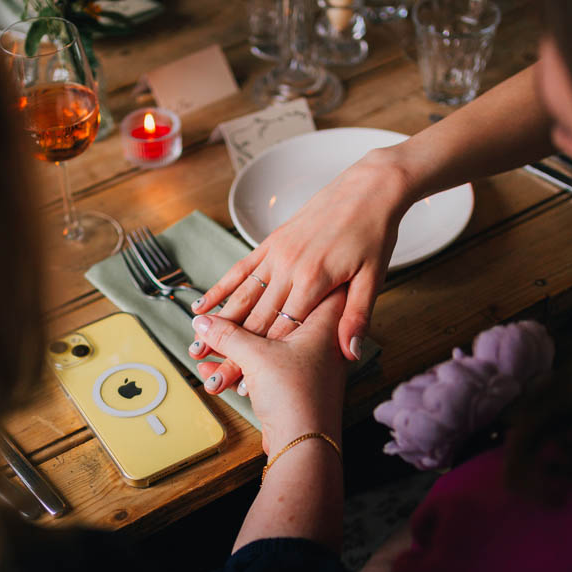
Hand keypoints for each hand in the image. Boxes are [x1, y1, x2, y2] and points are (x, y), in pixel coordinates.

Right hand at [188, 146, 413, 392]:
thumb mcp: (373, 278)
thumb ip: (356, 317)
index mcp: (314, 282)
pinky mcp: (272, 242)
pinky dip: (221, 287)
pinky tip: (203, 304)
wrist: (369, 187)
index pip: (281, 331)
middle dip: (232, 351)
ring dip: (219, 324)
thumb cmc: (375, 234)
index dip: (260, 358)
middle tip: (212, 376)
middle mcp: (290, 268)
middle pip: (256, 319)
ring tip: (197, 346)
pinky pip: (241, 268)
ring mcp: (277, 254)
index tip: (240, 384)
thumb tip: (350, 352)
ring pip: (243, 296)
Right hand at [191, 288, 348, 455]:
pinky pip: (259, 368)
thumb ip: (228, 335)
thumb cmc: (299, 397)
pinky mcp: (289, 386)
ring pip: (263, 345)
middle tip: (214, 314)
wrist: (306, 446)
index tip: (271, 267)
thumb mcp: (257, 357)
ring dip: (230, 348)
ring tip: (201, 350)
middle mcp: (317, 341)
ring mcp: (304, 364)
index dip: (292, 276)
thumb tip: (203, 321)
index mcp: (320, 324)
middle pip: (276, 317)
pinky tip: (210, 372)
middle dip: (239, 320)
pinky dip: (235, 369)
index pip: (314, 286)